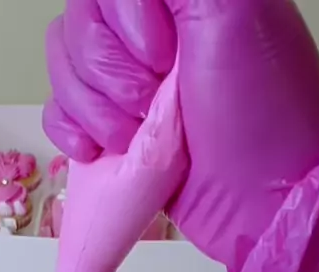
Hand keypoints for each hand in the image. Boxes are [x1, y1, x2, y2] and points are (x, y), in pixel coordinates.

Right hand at [44, 0, 318, 271]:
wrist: (261, 204)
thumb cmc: (260, 115)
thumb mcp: (232, 11)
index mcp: (175, 1)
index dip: (124, 21)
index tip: (166, 57)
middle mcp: (149, 36)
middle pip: (77, 27)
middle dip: (112, 76)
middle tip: (157, 104)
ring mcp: (126, 88)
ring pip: (63, 72)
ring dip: (95, 112)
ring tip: (138, 138)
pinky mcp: (112, 134)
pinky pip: (57, 115)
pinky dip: (70, 133)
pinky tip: (99, 151)